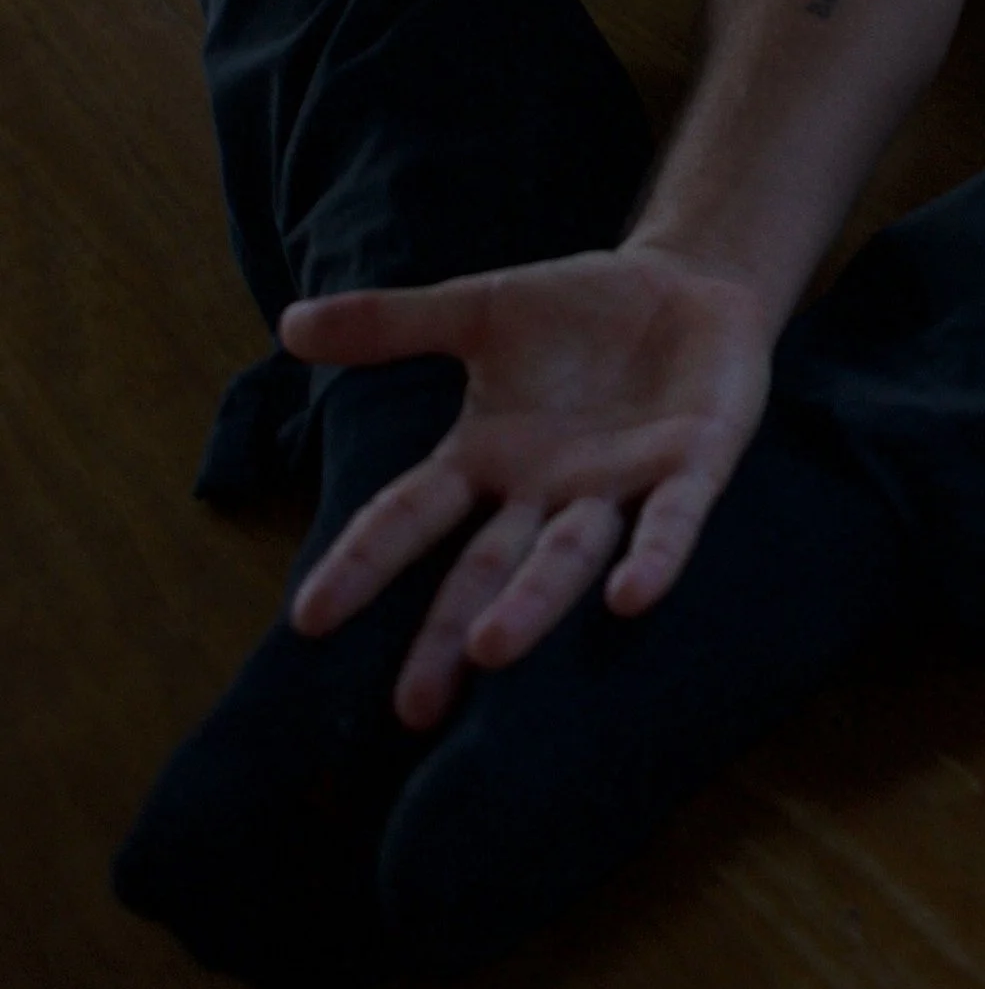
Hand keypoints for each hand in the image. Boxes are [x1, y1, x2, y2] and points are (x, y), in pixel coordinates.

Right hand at [280, 245, 775, 728]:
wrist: (690, 281)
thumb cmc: (578, 312)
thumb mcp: (479, 310)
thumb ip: (390, 324)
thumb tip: (287, 323)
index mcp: (489, 458)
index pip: (410, 515)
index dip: (364, 561)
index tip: (309, 618)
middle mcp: (548, 491)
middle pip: (487, 570)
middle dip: (451, 634)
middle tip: (415, 708)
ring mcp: (621, 485)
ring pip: (568, 557)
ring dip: (532, 604)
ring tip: (490, 651)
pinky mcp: (693, 466)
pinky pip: (671, 521)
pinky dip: (653, 557)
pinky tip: (632, 596)